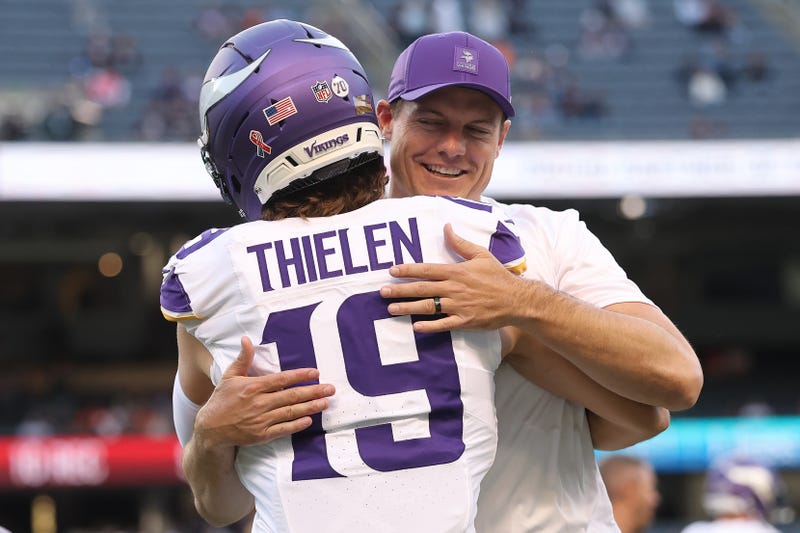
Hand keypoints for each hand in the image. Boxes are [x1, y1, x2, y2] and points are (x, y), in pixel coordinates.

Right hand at [194, 336, 334, 449]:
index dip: (300, 375)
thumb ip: (243, 359)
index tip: (316, 372)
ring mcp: (261, 420)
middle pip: (291, 396)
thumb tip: (246, 339)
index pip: (282, 379)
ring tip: (325, 403)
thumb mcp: (229, 376)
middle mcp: (259, 403)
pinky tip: (309, 420)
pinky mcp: (261, 435)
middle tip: (330, 389)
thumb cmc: (222, 400)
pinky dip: (296, 425)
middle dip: (313, 392)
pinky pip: (283, 429)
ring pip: (290, 412)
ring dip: (310, 407)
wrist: (210, 429)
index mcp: (253, 387)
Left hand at [379, 224, 526, 332]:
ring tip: (391, 309)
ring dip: (408, 308)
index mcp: (456, 271)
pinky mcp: (465, 321)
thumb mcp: (481, 255)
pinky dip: (429, 326)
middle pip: (422, 289)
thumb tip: (447, 227)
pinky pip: (443, 325)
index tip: (391, 271)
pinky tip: (416, 327)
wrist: (517, 300)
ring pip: (428, 307)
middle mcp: (454, 288)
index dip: (408, 270)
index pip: (426, 269)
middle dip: (400, 290)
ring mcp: (459, 306)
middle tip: (382, 292)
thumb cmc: (498, 276)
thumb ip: (461, 243)